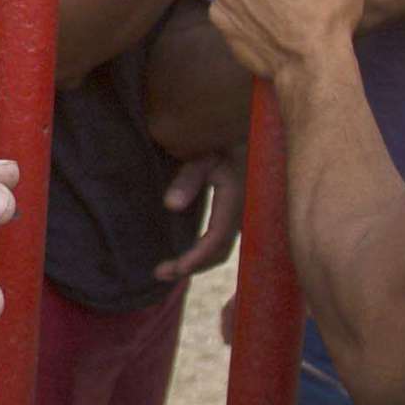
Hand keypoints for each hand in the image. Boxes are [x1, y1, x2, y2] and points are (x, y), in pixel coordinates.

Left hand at [156, 148, 246, 281]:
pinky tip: (188, 252)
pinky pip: (223, 238)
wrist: (240, 130)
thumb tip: (171, 205)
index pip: (215, 241)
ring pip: (223, 248)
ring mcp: (243, 214)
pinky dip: (205, 250)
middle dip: (192, 266)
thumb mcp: (202, 155)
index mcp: (235, 201)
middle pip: (220, 252)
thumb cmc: (218, 141)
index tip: (170, 270)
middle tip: (161, 274)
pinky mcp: (238, 211)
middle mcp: (243, 213)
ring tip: (169, 269)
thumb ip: (188, 178)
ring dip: (198, 261)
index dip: (194, 260)